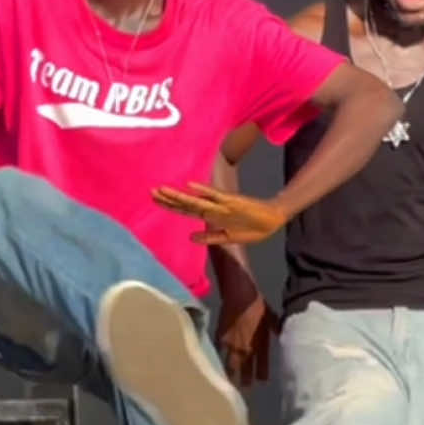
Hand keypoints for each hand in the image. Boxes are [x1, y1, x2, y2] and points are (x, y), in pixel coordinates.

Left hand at [153, 182, 288, 244]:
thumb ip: (210, 238)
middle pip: (186, 204)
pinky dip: (203, 192)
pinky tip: (190, 187)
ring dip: (179, 196)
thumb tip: (190, 238)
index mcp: (211, 217)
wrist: (272, 220)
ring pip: (196, 200)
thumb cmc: (251, 228)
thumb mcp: (227, 237)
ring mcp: (221, 205)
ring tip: (163, 190)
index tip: (155, 199)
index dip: (170, 205)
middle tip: (151, 192)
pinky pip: (215, 196)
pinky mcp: (232, 201)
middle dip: (169, 199)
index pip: (186, 210)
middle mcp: (212, 209)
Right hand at [216, 289, 280, 385]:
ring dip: (231, 375)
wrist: (240, 295)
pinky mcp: (220, 338)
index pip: (262, 363)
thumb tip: (282, 333)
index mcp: (261, 343)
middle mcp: (247, 348)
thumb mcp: (271, 316)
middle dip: (245, 380)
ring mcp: (232, 345)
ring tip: (229, 383)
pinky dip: (219, 360)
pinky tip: (216, 365)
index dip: (261, 373)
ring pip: (231, 366)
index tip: (261, 381)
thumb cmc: (257, 303)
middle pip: (245, 369)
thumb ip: (275, 327)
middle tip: (244, 388)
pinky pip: (219, 353)